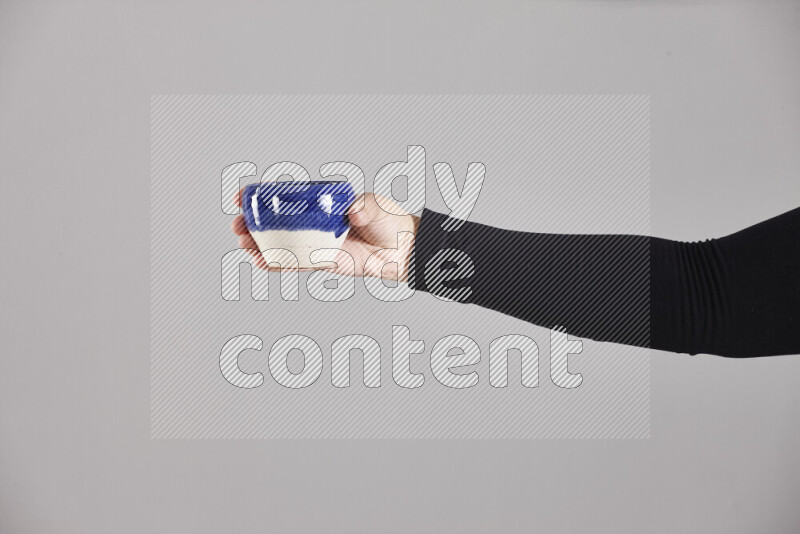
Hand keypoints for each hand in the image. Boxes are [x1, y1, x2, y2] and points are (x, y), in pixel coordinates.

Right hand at [230, 190, 418, 280]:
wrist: (402, 249)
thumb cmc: (388, 221)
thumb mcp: (376, 206)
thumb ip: (364, 207)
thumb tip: (352, 214)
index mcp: (319, 202)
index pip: (285, 197)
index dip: (260, 197)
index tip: (242, 197)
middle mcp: (314, 222)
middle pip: (275, 223)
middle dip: (252, 225)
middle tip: (238, 227)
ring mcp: (316, 243)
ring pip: (281, 244)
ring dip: (259, 245)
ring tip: (245, 246)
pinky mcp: (323, 262)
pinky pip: (296, 264)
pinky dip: (279, 264)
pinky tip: (263, 263)